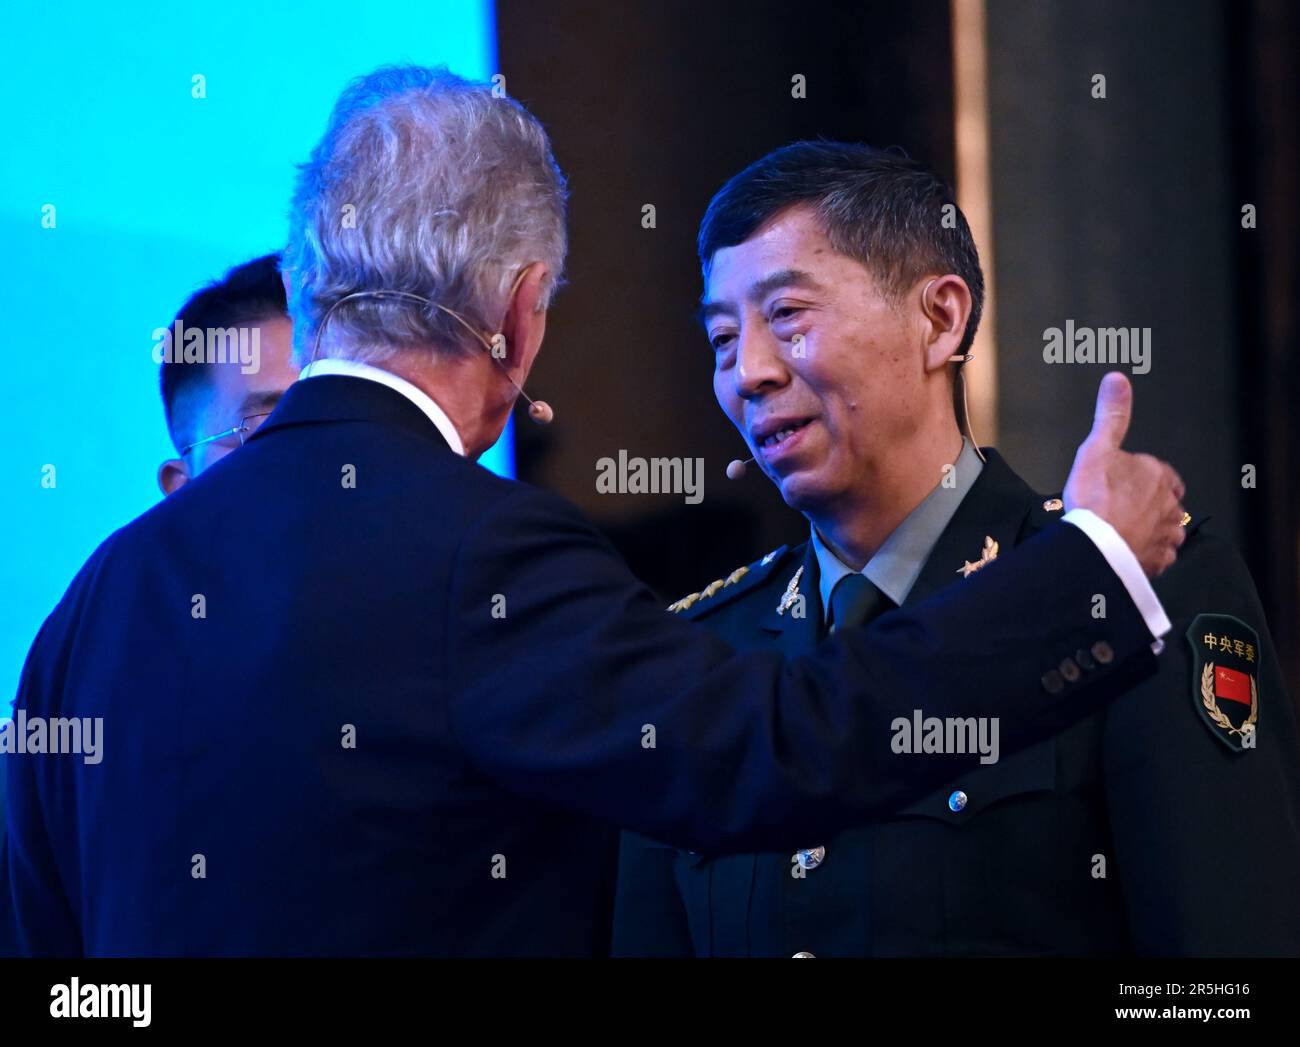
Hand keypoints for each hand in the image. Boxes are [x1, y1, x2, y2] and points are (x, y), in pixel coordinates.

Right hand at [1064, 372, 1186, 577]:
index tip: (1120, 484)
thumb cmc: (1095, 499)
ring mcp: (1166, 533)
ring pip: (1163, 528)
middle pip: (1161, 500)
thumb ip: (1112, 415)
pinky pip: (1158, 554)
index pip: (1156, 472)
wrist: (1095, 545)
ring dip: (1149, 529)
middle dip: (1146, 504)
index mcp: (1158, 474)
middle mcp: (1169, 504)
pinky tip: (1126, 549)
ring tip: (1121, 531)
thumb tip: (1117, 379)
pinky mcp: (1160, 559)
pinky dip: (1146, 553)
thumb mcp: (1097, 448)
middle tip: (1117, 509)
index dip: (1137, 478)